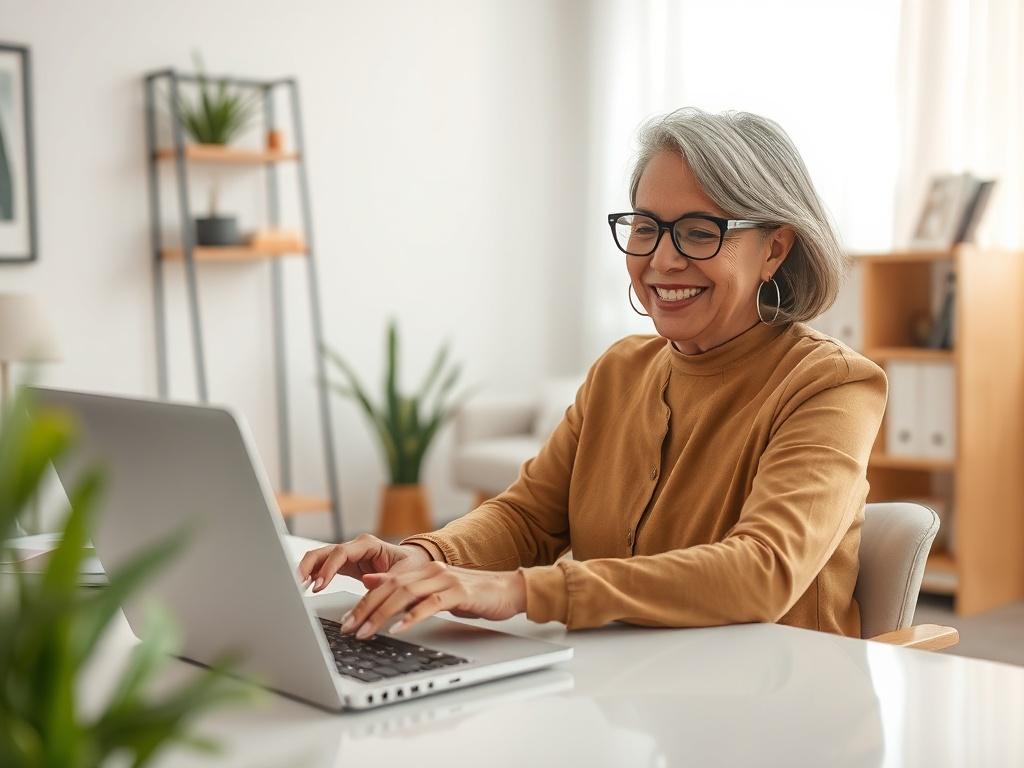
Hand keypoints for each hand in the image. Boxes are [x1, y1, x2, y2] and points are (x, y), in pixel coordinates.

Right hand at [297, 533, 432, 592]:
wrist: (414, 565)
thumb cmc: (411, 566)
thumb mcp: (403, 574)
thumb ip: (386, 578)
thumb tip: (367, 582)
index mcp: (368, 544)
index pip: (340, 552)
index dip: (327, 569)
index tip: (318, 585)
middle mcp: (355, 547)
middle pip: (323, 552)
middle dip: (308, 566)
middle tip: (297, 584)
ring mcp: (347, 556)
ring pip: (319, 558)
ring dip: (306, 571)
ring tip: (296, 587)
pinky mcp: (344, 566)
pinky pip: (322, 568)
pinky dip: (312, 576)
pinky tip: (304, 588)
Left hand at [340, 562, 526, 639]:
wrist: (508, 589)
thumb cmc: (472, 594)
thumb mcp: (434, 589)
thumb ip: (404, 586)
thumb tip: (369, 580)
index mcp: (423, 570)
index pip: (385, 584)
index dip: (363, 601)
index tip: (347, 621)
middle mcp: (431, 571)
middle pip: (390, 587)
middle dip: (366, 609)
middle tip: (349, 629)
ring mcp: (445, 580)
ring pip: (406, 594)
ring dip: (382, 614)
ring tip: (367, 632)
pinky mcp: (460, 593)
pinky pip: (432, 604)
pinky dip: (413, 616)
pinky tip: (400, 628)